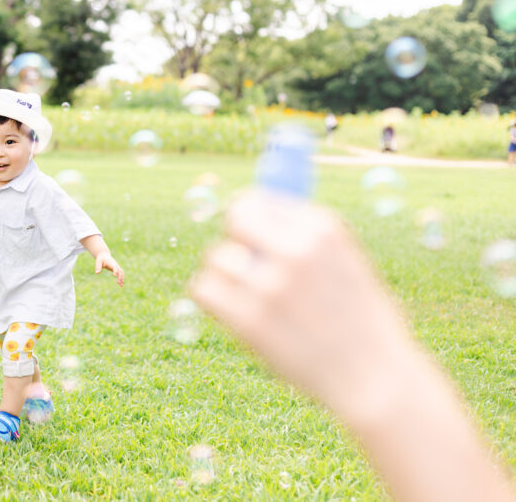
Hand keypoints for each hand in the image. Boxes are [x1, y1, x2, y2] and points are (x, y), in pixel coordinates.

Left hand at [95, 252, 124, 285]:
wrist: (104, 255)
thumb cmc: (101, 259)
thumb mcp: (98, 262)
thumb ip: (98, 267)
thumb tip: (97, 273)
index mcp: (111, 263)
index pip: (115, 267)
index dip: (115, 271)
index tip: (115, 276)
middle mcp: (115, 265)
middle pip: (120, 270)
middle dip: (120, 276)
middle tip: (118, 282)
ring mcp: (117, 267)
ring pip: (121, 273)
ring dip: (122, 278)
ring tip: (121, 285)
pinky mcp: (117, 269)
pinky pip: (120, 274)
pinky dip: (121, 278)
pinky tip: (121, 284)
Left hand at [189, 189, 412, 423]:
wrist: (375, 381)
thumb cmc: (362, 323)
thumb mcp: (348, 265)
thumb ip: (306, 239)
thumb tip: (259, 208)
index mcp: (324, 230)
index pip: (263, 199)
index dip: (254, 219)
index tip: (254, 236)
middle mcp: (297, 251)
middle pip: (236, 216)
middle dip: (236, 238)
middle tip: (245, 263)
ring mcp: (271, 286)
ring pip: (217, 257)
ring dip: (225, 275)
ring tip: (248, 298)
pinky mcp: (249, 320)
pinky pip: (204, 289)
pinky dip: (211, 299)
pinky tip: (230, 311)